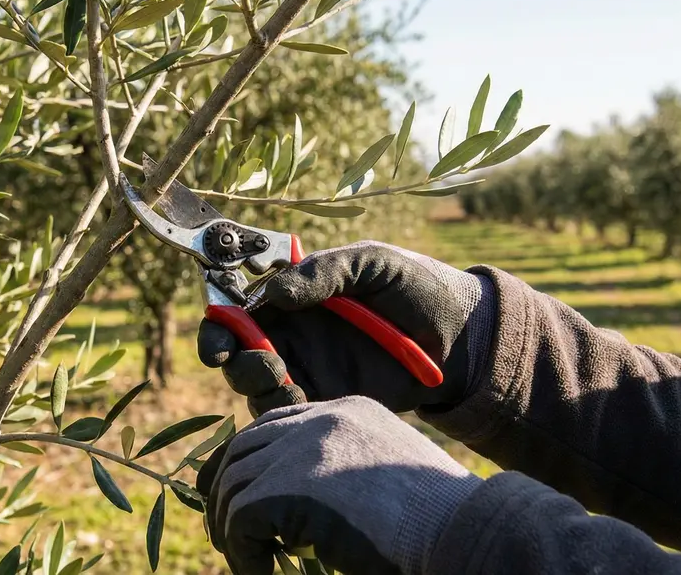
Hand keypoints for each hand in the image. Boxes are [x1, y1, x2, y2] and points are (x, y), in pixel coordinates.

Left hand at [196, 396, 480, 574]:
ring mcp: (302, 449)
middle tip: (229, 533)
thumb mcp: (384, 479)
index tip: (239, 498)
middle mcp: (320, 419)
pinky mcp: (288, 487)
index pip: (274, 425)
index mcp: (346, 411)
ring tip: (250, 562)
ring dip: (233, 529)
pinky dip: (243, 553)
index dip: (250, 462)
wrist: (462, 531)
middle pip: (244, 447)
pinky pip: (239, 520)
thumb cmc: (439, 521)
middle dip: (226, 490)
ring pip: (234, 485)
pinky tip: (264, 573)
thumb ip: (340, 474)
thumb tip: (292, 508)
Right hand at [197, 241, 493, 414]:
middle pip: (238, 355)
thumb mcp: (370, 264)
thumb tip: (273, 292)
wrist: (462, 335)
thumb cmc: (414, 286)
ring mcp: (309, 372)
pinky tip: (305, 405)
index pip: (238, 311)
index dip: (219, 326)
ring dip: (260, 389)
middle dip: (235, 362)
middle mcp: (292, 336)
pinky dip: (288, 415)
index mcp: (292, 298)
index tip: (218, 342)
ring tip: (288, 385)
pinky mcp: (329, 404)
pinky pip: (292, 417)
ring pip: (258, 389)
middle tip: (263, 363)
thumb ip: (324, 272)